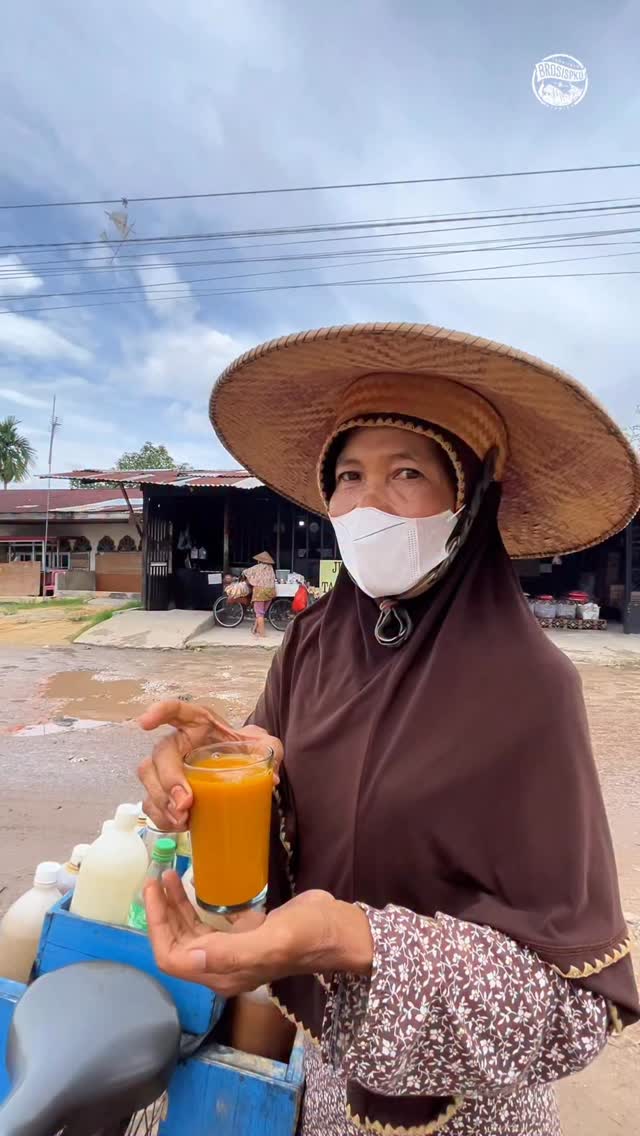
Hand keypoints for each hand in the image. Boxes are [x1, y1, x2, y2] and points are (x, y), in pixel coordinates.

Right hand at [137, 701, 283, 830]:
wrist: (242, 768)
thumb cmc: (246, 750)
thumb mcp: (264, 745)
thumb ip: (270, 750)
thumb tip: (270, 777)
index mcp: (199, 723)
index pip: (175, 710)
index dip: (158, 712)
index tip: (145, 723)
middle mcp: (179, 743)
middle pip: (160, 754)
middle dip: (167, 779)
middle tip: (185, 802)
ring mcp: (169, 768)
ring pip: (149, 779)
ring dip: (161, 801)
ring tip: (182, 820)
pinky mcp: (167, 793)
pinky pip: (152, 803)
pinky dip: (161, 817)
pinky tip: (180, 826)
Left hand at [145, 872, 372, 995]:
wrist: (340, 930)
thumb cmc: (308, 934)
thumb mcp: (272, 941)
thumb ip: (230, 952)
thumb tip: (190, 956)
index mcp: (224, 973)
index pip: (173, 957)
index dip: (157, 927)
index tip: (152, 892)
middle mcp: (224, 965)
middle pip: (178, 943)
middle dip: (163, 913)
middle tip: (157, 877)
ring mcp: (235, 950)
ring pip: (192, 931)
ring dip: (177, 906)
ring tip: (170, 875)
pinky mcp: (247, 934)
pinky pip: (211, 922)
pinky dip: (197, 903)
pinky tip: (196, 882)